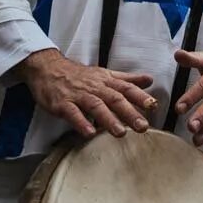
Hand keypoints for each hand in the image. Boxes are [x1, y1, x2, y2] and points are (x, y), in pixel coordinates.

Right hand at [14, 49, 155, 137]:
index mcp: (106, 81)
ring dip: (108, 119)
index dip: (140, 97)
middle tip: (143, 126)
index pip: (126, 88)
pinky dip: (81, 122)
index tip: (154, 106)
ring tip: (120, 133)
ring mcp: (78, 95)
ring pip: (96, 106)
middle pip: (114, 99)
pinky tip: (89, 133)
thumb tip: (150, 80)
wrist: (48, 68)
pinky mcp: (62, 104)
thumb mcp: (105, 74)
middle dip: (130, 112)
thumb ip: (127, 79)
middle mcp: (95, 87)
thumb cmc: (79, 75)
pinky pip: (72, 113)